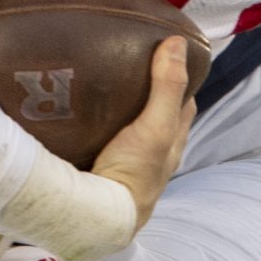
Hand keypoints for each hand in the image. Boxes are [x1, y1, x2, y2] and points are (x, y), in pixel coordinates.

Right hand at [89, 37, 194, 234]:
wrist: (96, 216)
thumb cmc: (133, 174)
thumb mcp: (156, 126)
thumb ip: (166, 87)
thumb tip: (178, 44)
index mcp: (171, 144)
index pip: (183, 105)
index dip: (180, 80)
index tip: (168, 54)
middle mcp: (152, 155)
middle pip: (155, 116)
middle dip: (147, 93)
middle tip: (127, 63)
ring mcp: (125, 163)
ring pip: (127, 130)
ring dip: (119, 111)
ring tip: (98, 82)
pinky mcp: (99, 168)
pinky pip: (100, 140)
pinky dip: (94, 127)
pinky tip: (77, 114)